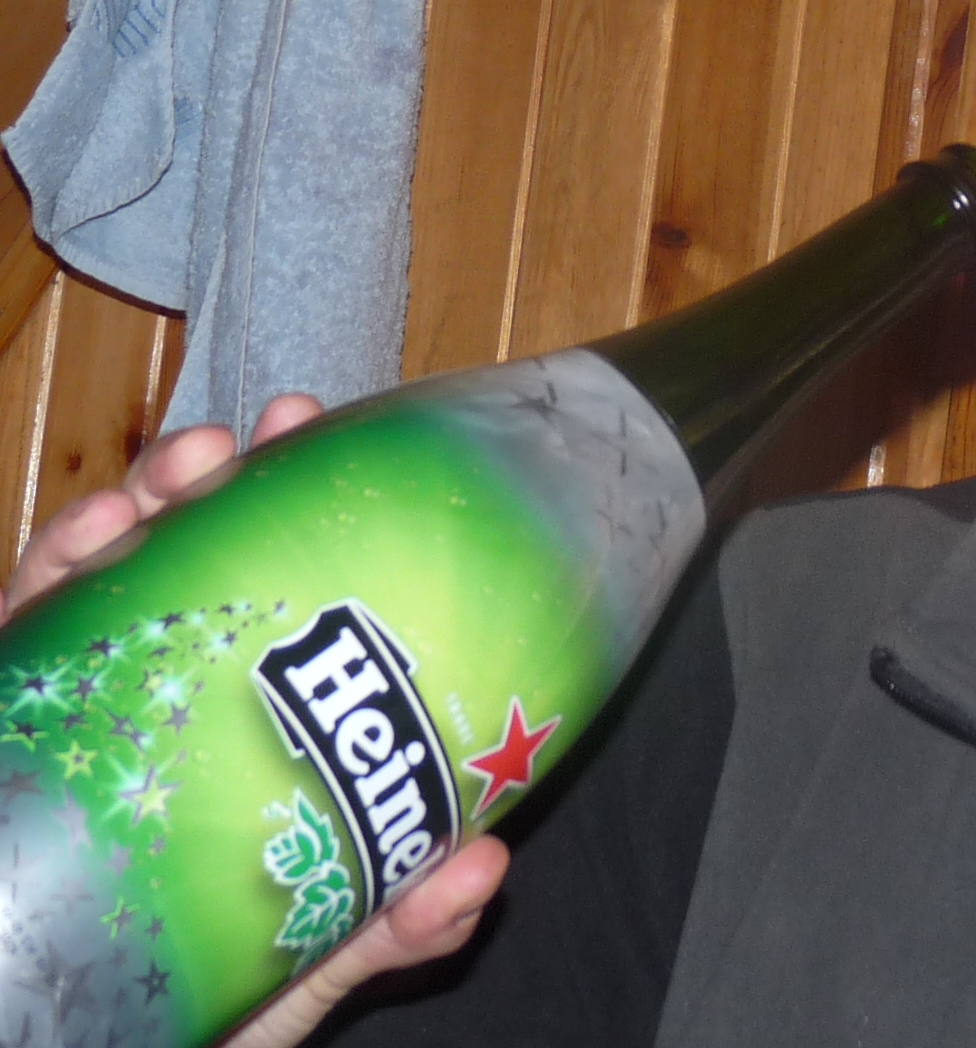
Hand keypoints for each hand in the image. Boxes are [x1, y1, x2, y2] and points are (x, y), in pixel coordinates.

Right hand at [9, 393, 512, 1046]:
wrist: (83, 1044)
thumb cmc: (216, 992)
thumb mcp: (313, 956)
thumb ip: (393, 923)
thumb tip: (484, 866)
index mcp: (253, 728)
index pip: (281, 595)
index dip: (304, 509)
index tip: (333, 441)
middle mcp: (170, 696)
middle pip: (196, 560)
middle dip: (230, 478)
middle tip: (271, 432)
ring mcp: (87, 702)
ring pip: (107, 578)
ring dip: (146, 504)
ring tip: (185, 467)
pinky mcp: (15, 721)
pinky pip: (21, 633)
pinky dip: (49, 575)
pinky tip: (94, 536)